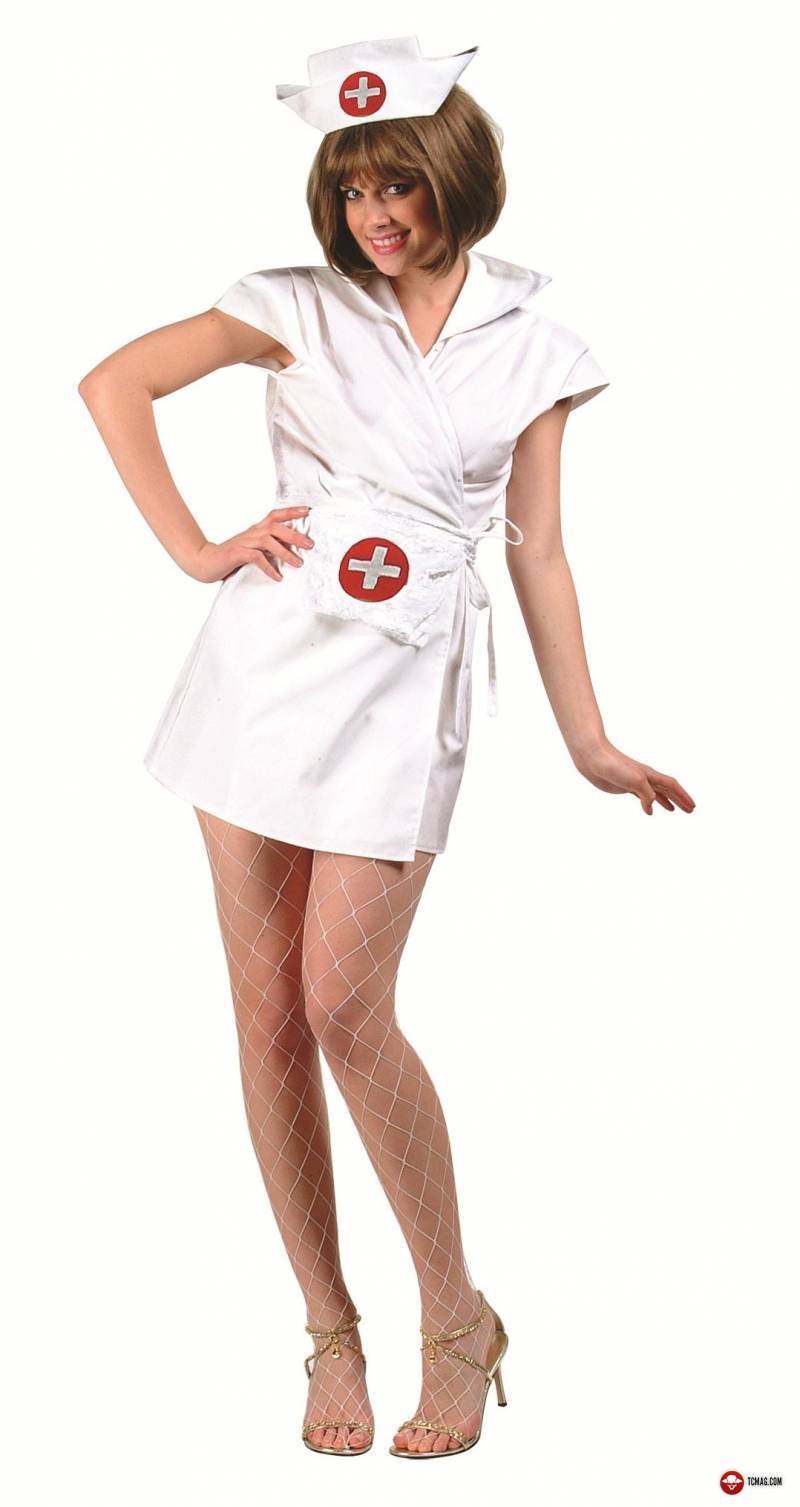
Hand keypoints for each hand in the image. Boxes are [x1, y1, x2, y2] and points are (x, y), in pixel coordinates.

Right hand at [183, 506, 314, 582]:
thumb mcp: (253, 548)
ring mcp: (244, 542)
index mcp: (257, 529)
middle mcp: (252, 532)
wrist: (206, 561)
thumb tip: (292, 552)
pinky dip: (269, 567)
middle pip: (276, 527)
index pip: (276, 515)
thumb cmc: (232, 556)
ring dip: (285, 553)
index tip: (308, 511)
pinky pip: (256, 558)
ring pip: (268, 541)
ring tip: (298, 564)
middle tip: (310, 545)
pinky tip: (278, 577)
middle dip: (295, 535)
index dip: (292, 511)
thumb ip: (269, 547)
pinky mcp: (237, 553)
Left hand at [571, 738, 695, 814]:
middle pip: (668, 790)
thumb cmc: (614, 765)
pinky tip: (649, 810)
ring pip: (656, 793)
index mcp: (650, 775)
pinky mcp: (624, 786)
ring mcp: (635, 782)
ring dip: (667, 801)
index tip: (692, 807)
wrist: (594, 758)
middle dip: (679, 800)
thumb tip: (651, 809)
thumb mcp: (635, 781)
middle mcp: (646, 778)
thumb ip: (647, 795)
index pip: (672, 786)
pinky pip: (642, 797)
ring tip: (675, 810)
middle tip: (690, 810)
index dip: (683, 796)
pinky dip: (649, 804)